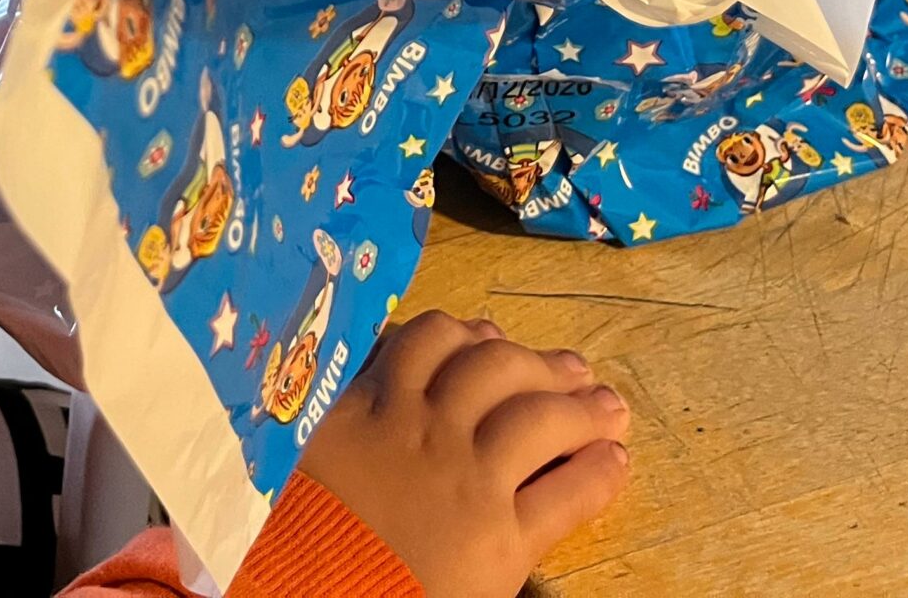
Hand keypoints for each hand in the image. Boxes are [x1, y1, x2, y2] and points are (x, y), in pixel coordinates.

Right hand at [296, 312, 629, 597]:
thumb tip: (368, 376)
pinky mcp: (503, 540)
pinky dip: (597, 474)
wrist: (308, 591)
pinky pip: (565, 495)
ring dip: (581, 410)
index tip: (493, 338)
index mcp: (371, 407)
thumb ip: (339, 412)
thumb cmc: (294, 533)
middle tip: (570, 369)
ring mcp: (469, 481)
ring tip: (607, 408)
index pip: (430, 341)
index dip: (471, 336)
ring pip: (540, 419)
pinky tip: (613, 462)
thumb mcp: (302, 451)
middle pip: (496, 368)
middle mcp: (426, 430)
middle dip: (539, 365)